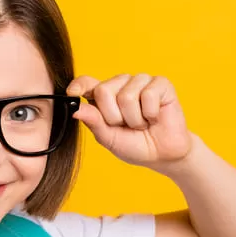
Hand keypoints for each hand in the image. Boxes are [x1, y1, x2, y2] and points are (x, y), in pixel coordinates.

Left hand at [68, 74, 192, 167]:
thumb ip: (94, 123)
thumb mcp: (109, 139)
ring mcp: (141, 81)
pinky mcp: (161, 83)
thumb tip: (76, 110)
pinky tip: (155, 117)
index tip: (72, 93)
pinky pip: (148, 95)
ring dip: (134, 118)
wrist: (163, 155)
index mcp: (104, 96)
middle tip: (126, 125)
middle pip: (104, 90)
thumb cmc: (135, 145)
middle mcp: (121, 85)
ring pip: (126, 95)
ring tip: (142, 123)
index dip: (79, 85)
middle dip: (114, 116)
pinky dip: (150, 113)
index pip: (87, 82)